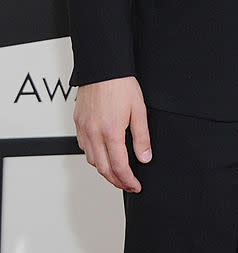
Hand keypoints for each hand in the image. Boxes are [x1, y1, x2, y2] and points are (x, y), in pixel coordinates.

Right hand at [74, 76, 151, 191]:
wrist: (102, 67)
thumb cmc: (121, 84)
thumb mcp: (139, 110)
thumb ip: (141, 137)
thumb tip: (144, 157)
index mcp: (111, 132)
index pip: (119, 167)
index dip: (128, 181)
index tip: (135, 186)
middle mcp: (94, 133)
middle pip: (103, 169)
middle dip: (116, 181)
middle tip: (128, 184)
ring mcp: (84, 128)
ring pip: (91, 160)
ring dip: (104, 170)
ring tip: (117, 171)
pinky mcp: (78, 122)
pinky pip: (84, 147)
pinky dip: (93, 156)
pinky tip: (102, 153)